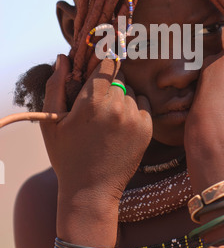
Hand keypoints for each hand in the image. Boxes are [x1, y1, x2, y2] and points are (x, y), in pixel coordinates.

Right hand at [40, 54, 152, 204]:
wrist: (91, 190)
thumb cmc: (66, 155)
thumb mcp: (51, 122)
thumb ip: (55, 85)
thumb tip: (64, 57)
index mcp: (92, 101)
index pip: (108, 62)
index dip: (103, 62)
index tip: (99, 67)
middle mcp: (118, 106)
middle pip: (119, 76)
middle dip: (108, 84)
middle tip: (97, 103)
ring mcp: (135, 117)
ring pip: (131, 90)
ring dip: (121, 97)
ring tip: (107, 120)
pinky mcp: (147, 128)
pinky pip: (142, 104)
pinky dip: (133, 109)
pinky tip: (120, 126)